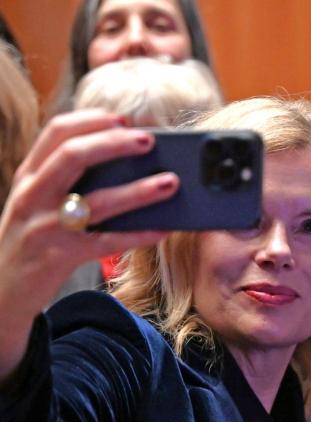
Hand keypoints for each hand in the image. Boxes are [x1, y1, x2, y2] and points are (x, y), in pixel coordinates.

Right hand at [0, 110, 178, 379]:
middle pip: (73, 156)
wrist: (1, 290)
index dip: (92, 120)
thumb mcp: (38, 202)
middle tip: (149, 140)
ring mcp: (45, 227)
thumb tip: (125, 161)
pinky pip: (108, 243)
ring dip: (138, 190)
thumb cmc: (32, 239)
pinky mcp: (60, 257)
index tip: (124, 118)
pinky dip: (140, 234)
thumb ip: (66, 179)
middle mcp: (33, 196)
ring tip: (171, 182)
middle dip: (113, 144)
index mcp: (30, 176)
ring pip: (96, 201)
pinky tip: (164, 228)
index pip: (56, 133)